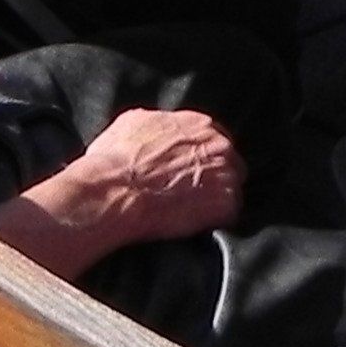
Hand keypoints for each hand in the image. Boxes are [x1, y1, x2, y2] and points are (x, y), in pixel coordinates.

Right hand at [52, 107, 243, 246]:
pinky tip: (195, 224)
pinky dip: (216, 220)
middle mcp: (218, 143)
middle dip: (214, 176)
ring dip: (216, 198)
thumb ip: (157, 122)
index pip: (213, 139)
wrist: (113, 191)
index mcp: (199, 123)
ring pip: (231, 187)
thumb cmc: (115, 161)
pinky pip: (229, 213)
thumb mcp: (131, 124)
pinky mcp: (225, 203)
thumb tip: (157, 128)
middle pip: (229, 162)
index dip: (201, 158)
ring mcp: (225, 173)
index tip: (190, 171)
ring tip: (192, 211)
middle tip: (192, 192)